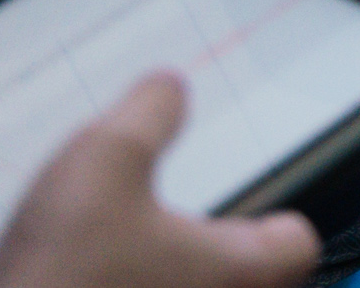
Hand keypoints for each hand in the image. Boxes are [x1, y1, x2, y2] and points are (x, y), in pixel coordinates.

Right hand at [0, 74, 320, 287]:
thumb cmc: (62, 279)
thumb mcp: (103, 160)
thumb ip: (148, 115)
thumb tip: (170, 90)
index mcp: (243, 272)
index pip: (297, 244)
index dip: (273, 216)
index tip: (245, 201)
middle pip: (247, 279)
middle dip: (211, 252)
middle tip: (168, 228)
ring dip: (164, 281)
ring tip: (116, 260)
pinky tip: (84, 287)